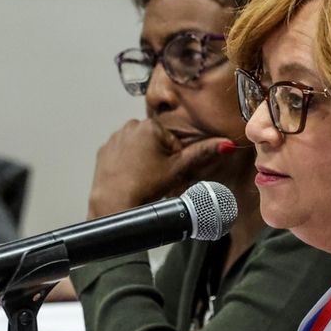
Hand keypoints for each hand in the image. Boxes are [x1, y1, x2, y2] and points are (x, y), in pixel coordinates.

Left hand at [87, 119, 232, 218]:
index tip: (171, 174)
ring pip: (140, 147)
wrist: (115, 204)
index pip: (174, 142)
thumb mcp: (179, 168)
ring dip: (146, 160)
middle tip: (160, 179)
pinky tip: (132, 178)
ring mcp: (114, 138)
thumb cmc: (147, 186)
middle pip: (157, 143)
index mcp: (150, 126)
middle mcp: (130, 126)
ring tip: (146, 180)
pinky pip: (123, 153)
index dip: (176, 160)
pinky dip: (130, 164)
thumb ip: (203, 153)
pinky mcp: (104, 151)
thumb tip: (227, 143)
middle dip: (162, 159)